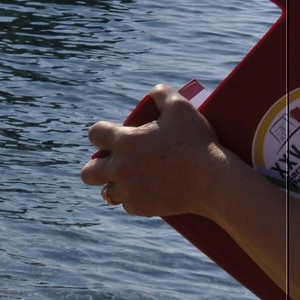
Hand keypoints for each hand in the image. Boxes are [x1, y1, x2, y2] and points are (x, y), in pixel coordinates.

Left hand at [81, 84, 235, 217]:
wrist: (212, 181)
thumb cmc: (197, 142)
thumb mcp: (182, 108)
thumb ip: (162, 94)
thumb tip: (152, 91)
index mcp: (126, 142)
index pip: (94, 134)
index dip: (100, 133)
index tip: (108, 136)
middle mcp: (120, 168)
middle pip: (87, 173)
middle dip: (96, 167)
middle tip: (112, 164)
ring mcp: (127, 190)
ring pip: (106, 191)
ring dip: (116, 185)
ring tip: (130, 179)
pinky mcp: (137, 207)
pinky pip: (126, 204)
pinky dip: (134, 198)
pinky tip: (145, 191)